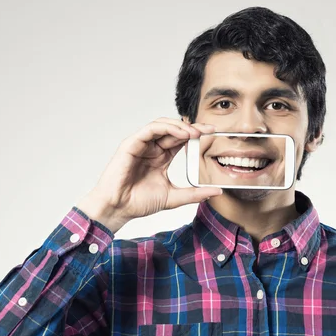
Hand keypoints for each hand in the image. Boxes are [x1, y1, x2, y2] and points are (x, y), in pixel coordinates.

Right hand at [76, 118, 221, 232]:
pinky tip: (180, 133)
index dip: (197, 135)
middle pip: (174, 130)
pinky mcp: (131, 144)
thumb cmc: (138, 202)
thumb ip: (194, 194)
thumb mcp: (173, 197)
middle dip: (193, 128)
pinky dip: (166, 128)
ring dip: (180, 126)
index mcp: (161, 157)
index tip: (213, 134)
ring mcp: (141, 145)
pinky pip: (150, 129)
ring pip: (162, 125)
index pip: (181, 140)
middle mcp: (152, 149)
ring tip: (195, 132)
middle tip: (209, 129)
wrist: (118, 209)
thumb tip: (216, 191)